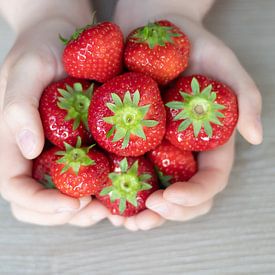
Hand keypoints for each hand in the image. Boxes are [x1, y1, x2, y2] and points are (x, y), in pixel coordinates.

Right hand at [0, 18, 108, 225]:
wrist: (68, 37)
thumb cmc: (42, 48)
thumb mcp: (25, 70)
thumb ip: (18, 109)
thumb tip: (27, 150)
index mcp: (13, 143)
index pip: (16, 188)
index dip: (40, 203)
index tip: (72, 202)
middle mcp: (35, 154)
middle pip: (40, 202)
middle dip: (67, 214)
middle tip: (98, 210)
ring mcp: (60, 153)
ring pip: (67, 195)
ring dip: (88, 209)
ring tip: (114, 206)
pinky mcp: (83, 146)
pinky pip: (90, 177)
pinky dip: (104, 189)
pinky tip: (123, 186)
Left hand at [113, 6, 262, 230]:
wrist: (149, 28)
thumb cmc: (189, 44)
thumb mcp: (221, 62)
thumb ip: (243, 98)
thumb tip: (255, 137)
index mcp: (207, 141)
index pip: (210, 180)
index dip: (195, 195)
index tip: (171, 198)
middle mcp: (183, 151)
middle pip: (184, 196)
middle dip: (167, 213)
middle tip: (143, 218)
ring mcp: (156, 149)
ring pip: (155, 193)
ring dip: (141, 214)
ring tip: (122, 220)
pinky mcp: (130, 141)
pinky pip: (126, 173)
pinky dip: (117, 192)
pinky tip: (104, 201)